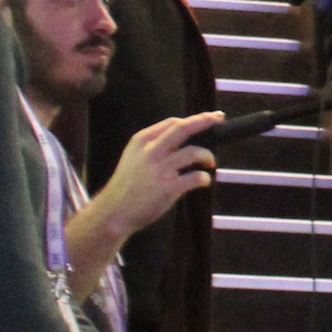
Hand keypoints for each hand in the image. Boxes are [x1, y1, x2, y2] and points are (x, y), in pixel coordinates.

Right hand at [102, 113, 223, 226]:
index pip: (172, 123)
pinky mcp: (167, 188)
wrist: (112, 214)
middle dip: (204, 120)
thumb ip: (153, 146)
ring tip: (210, 162)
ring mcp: (159, 170)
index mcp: (141, 142)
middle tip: (219, 119)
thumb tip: (184, 136)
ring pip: (193, 152)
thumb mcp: (133, 158)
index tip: (207, 118)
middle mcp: (150, 152)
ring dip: (207, 156)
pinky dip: (204, 178)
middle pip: (183, 128)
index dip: (192, 119)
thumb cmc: (127, 186)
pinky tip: (203, 181)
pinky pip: (195, 177)